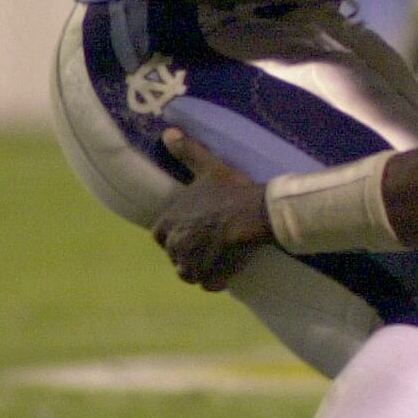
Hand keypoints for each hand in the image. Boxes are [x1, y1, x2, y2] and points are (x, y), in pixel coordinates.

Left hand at [151, 129, 271, 290]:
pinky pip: (209, 285)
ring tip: (220, 257)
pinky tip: (229, 270)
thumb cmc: (233, 189)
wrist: (259, 213)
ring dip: (202, 268)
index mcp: (169, 222)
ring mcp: (193, 264)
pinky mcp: (212, 277)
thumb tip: (168, 132)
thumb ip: (187, 152)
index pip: (159, 235)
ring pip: (190, 273)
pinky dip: (217, 280)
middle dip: (190, 253)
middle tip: (212, 242)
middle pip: (176, 257)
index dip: (174, 234)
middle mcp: (175, 246)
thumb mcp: (209, 167)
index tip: (192, 229)